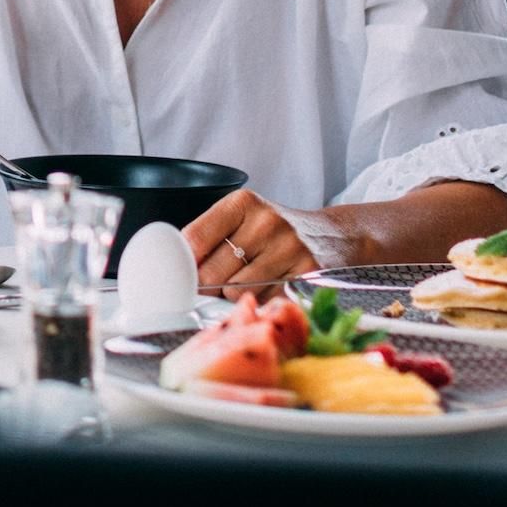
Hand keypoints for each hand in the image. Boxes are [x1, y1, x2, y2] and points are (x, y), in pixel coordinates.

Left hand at [184, 189, 339, 293]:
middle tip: (213, 285)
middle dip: (207, 284)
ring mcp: (290, 249)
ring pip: (236, 292)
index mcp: (243, 203)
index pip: (195, 238)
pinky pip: (265, 302)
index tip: (179, 273)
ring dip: (234, 295)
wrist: (333, 236)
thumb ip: (209, 236)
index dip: (183, 262)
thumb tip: (173, 266)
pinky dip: (260, 302)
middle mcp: (267, 222)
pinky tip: (267, 290)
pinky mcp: (307, 275)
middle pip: (213, 272)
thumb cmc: (275, 231)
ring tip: (247, 282)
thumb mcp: (243, 218)